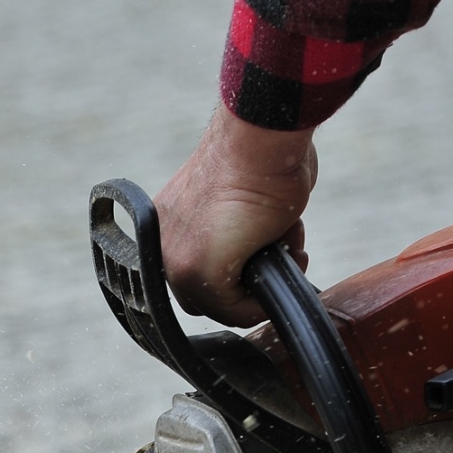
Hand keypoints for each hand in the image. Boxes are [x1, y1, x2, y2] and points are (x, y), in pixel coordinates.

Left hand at [154, 107, 316, 325]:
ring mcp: (177, 262)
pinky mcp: (200, 274)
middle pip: (205, 294)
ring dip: (264, 286)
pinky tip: (290, 255)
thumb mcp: (235, 200)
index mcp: (165, 226)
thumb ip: (231, 229)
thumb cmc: (260, 157)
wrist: (259, 140)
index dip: (237, 272)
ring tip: (288, 245)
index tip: (268, 252)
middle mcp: (162, 246)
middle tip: (283, 255)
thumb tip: (255, 249)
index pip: (194, 273)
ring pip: (223, 305)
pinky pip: (237, 311)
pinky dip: (267, 298)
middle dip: (249, 283)